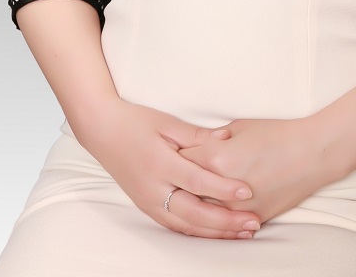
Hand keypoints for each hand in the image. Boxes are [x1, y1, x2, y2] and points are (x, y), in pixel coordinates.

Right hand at [78, 98, 262, 238]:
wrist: (102, 130)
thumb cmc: (136, 122)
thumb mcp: (167, 122)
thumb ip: (197, 135)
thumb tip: (227, 139)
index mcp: (160, 164)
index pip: (198, 182)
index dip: (224, 189)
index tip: (248, 192)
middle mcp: (153, 189)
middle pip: (194, 213)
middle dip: (226, 222)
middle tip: (253, 223)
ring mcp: (148, 202)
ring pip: (186, 226)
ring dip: (215, 232)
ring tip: (242, 233)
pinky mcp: (146, 207)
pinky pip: (175, 226)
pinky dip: (198, 232)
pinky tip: (216, 233)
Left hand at [178, 117, 330, 224]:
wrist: (311, 154)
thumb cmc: (277, 134)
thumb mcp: (241, 127)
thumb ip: (215, 138)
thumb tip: (203, 144)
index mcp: (215, 157)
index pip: (182, 158)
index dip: (176, 154)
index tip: (172, 151)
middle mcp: (220, 186)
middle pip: (186, 188)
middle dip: (180, 180)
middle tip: (176, 175)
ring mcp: (235, 207)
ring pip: (202, 212)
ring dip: (195, 204)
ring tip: (188, 197)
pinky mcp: (251, 218)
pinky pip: (225, 224)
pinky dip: (216, 219)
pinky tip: (210, 214)